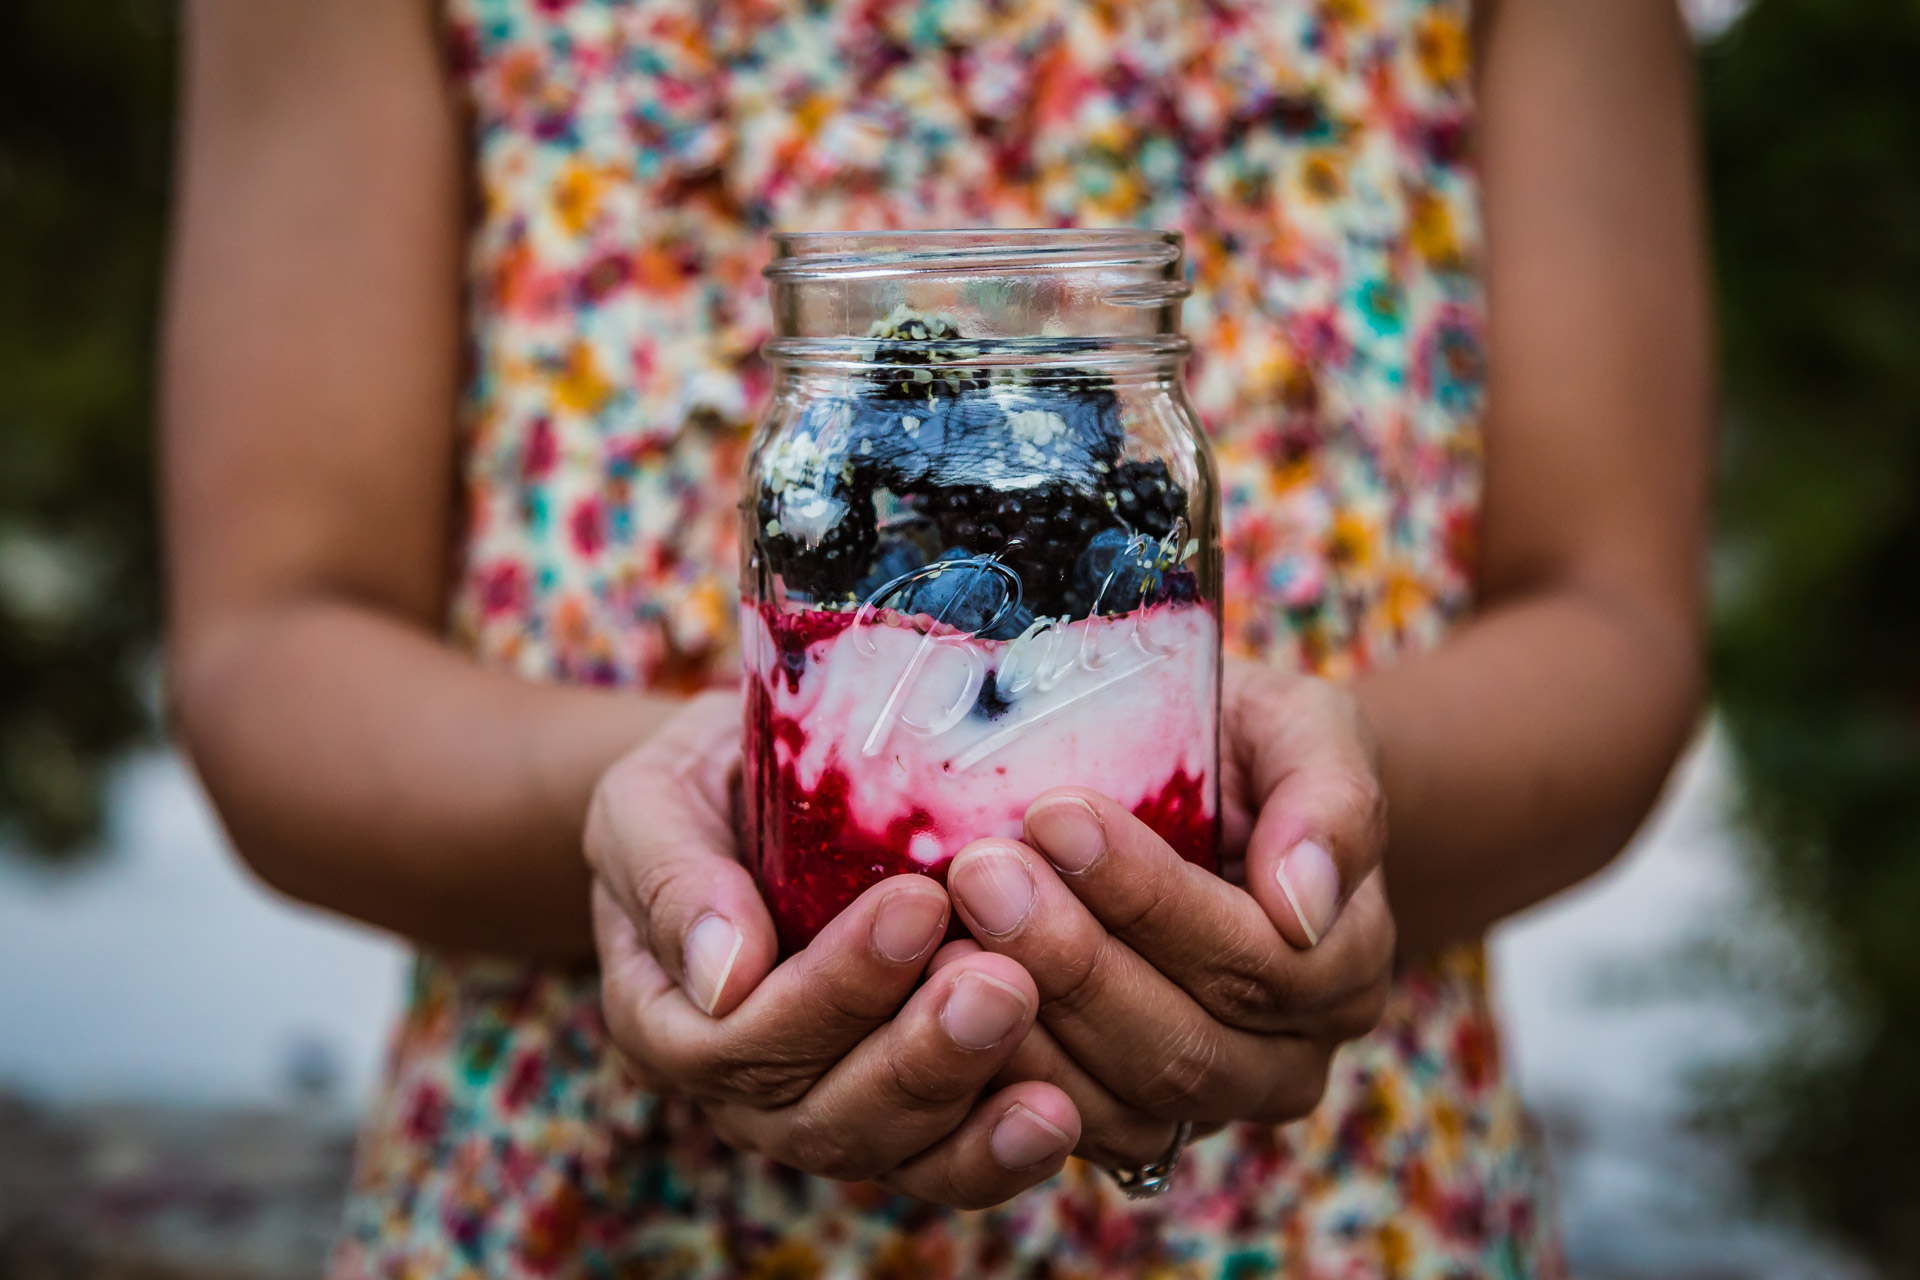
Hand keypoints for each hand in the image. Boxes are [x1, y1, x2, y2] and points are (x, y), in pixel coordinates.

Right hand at [586, 691, 1083, 1207]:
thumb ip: (673, 878)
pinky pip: (948, 1163)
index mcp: (665, 1020)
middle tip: (1000, 981)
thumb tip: (722, 975)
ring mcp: (827, 1113)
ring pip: (893, 1150)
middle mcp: (742, 1093)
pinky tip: (1056, 1113)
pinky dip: (1001, 1149)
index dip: (832, 988)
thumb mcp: (656, 799)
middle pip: (820, 1114)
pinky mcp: (908, 1122)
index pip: (738, 1040)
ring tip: (1039, 1025)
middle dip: (917, 1054)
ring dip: (968, 1097)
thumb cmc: (706, 784)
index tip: (919, 906)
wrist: (764, 789)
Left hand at [938, 659, 1395, 1167]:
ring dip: (1025, 1019)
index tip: (1055, 814)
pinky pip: (1067, 1127)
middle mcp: (1288, 1058)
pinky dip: (999, 1074)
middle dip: (1071, 958)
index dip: (1151, 896)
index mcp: (1343, 964)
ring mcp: (1207, 1104)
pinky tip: (933, 1001)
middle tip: (978, 871)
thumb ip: (1329, 804)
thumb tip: (1301, 902)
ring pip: (1121, 1099)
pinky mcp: (1128, 1125)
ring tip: (944, 930)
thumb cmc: (1250, 752)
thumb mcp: (1303, 733)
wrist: (1212, 799)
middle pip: (1183, 1042)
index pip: (1256, 958)